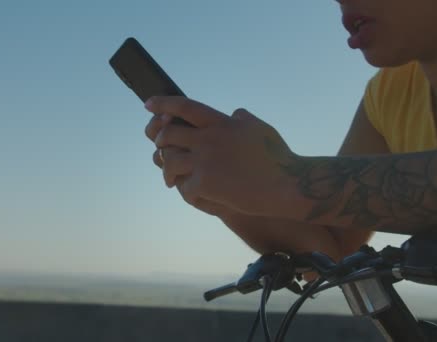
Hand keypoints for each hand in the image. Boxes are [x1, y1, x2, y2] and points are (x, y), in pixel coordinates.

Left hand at [145, 96, 292, 216]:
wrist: (287, 185)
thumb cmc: (278, 158)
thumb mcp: (260, 128)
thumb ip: (242, 118)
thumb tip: (233, 113)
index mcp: (221, 123)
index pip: (184, 107)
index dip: (163, 103)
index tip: (148, 104)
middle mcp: (209, 139)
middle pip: (168, 134)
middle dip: (160, 139)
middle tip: (159, 146)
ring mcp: (205, 162)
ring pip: (168, 161)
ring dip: (167, 169)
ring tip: (170, 178)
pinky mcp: (205, 184)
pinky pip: (183, 187)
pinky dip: (185, 190)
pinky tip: (193, 193)